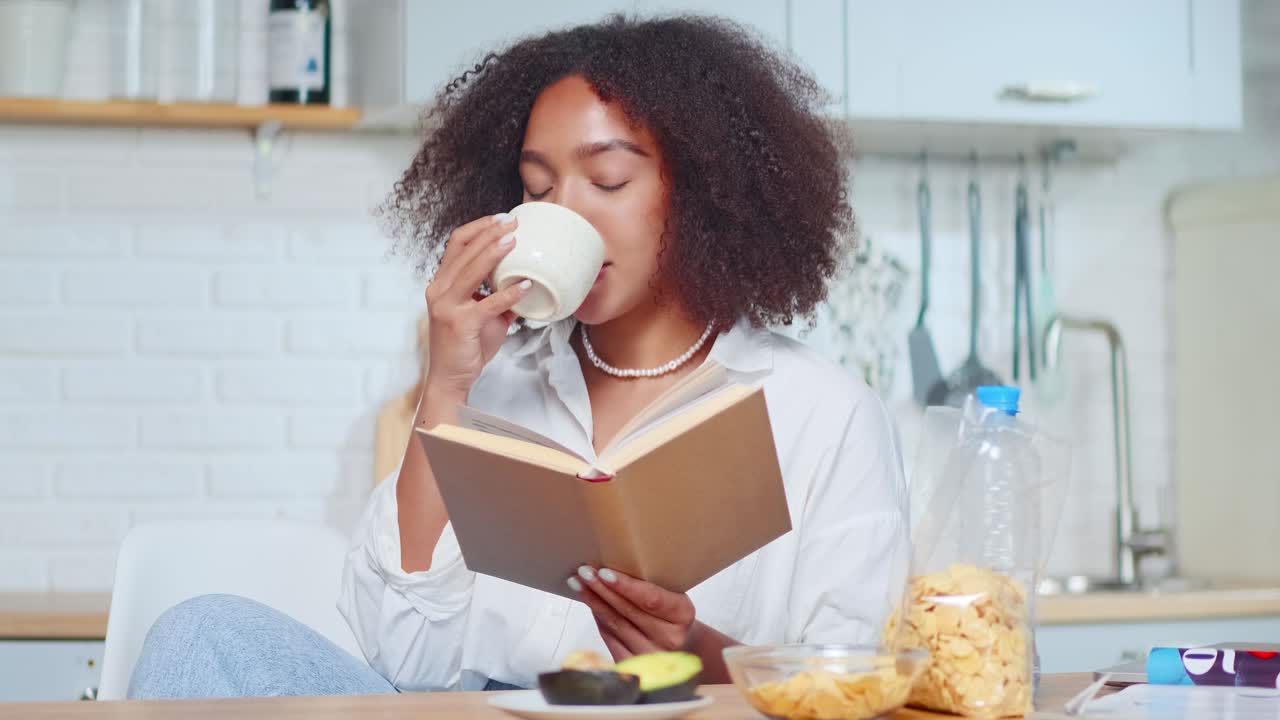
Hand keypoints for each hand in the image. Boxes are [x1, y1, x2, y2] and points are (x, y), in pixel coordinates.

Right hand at [423, 214, 527, 395]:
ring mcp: (447, 306)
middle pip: (463, 250)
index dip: (478, 228)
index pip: (456, 245)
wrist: (451, 378)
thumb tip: (526, 286)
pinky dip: (508, 293)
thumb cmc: (466, 346)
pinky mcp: (460, 324)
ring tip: (514, 240)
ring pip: (471, 270)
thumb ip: (499, 298)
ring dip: (493, 252)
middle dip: (489, 232)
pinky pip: (488, 304)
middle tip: (513, 222)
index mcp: (442, 283)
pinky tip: (525, 285)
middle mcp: (439, 290)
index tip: (500, 218)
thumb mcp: (483, 316)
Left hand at [569, 565, 696, 659]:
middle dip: (602, 589)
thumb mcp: (673, 596)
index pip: (651, 599)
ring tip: (578, 584)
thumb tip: (611, 569)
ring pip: (616, 625)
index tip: (604, 572)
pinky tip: (590, 605)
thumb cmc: (672, 614)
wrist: (684, 647)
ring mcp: (652, 656)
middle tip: (584, 572)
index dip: (626, 586)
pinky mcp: (635, 666)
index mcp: (683, 615)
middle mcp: (670, 639)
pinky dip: (599, 620)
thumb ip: (652, 586)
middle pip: (628, 611)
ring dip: (594, 603)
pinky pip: (610, 639)